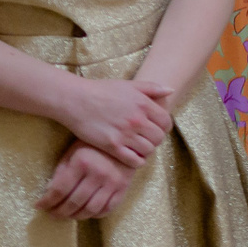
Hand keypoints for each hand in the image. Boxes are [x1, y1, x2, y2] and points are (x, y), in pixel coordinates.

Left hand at [36, 140, 135, 218]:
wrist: (125, 140)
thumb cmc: (94, 146)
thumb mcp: (73, 153)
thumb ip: (61, 172)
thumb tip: (48, 193)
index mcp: (82, 163)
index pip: (59, 190)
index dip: (47, 201)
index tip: (39, 206)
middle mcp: (98, 174)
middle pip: (73, 203)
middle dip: (58, 212)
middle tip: (52, 214)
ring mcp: (112, 182)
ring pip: (90, 209)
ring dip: (75, 216)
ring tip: (67, 215)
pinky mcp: (123, 188)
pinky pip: (107, 209)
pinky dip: (94, 215)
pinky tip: (86, 212)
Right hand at [55, 76, 174, 167]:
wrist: (76, 100)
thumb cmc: (103, 91)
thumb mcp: (130, 85)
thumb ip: (152, 87)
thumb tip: (171, 90)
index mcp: (144, 105)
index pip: (166, 123)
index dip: (164, 128)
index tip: (156, 129)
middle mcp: (137, 120)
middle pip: (158, 138)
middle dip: (155, 140)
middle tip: (147, 139)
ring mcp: (125, 134)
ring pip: (148, 150)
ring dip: (146, 150)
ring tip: (139, 147)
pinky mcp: (111, 146)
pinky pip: (133, 160)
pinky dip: (136, 161)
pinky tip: (132, 157)